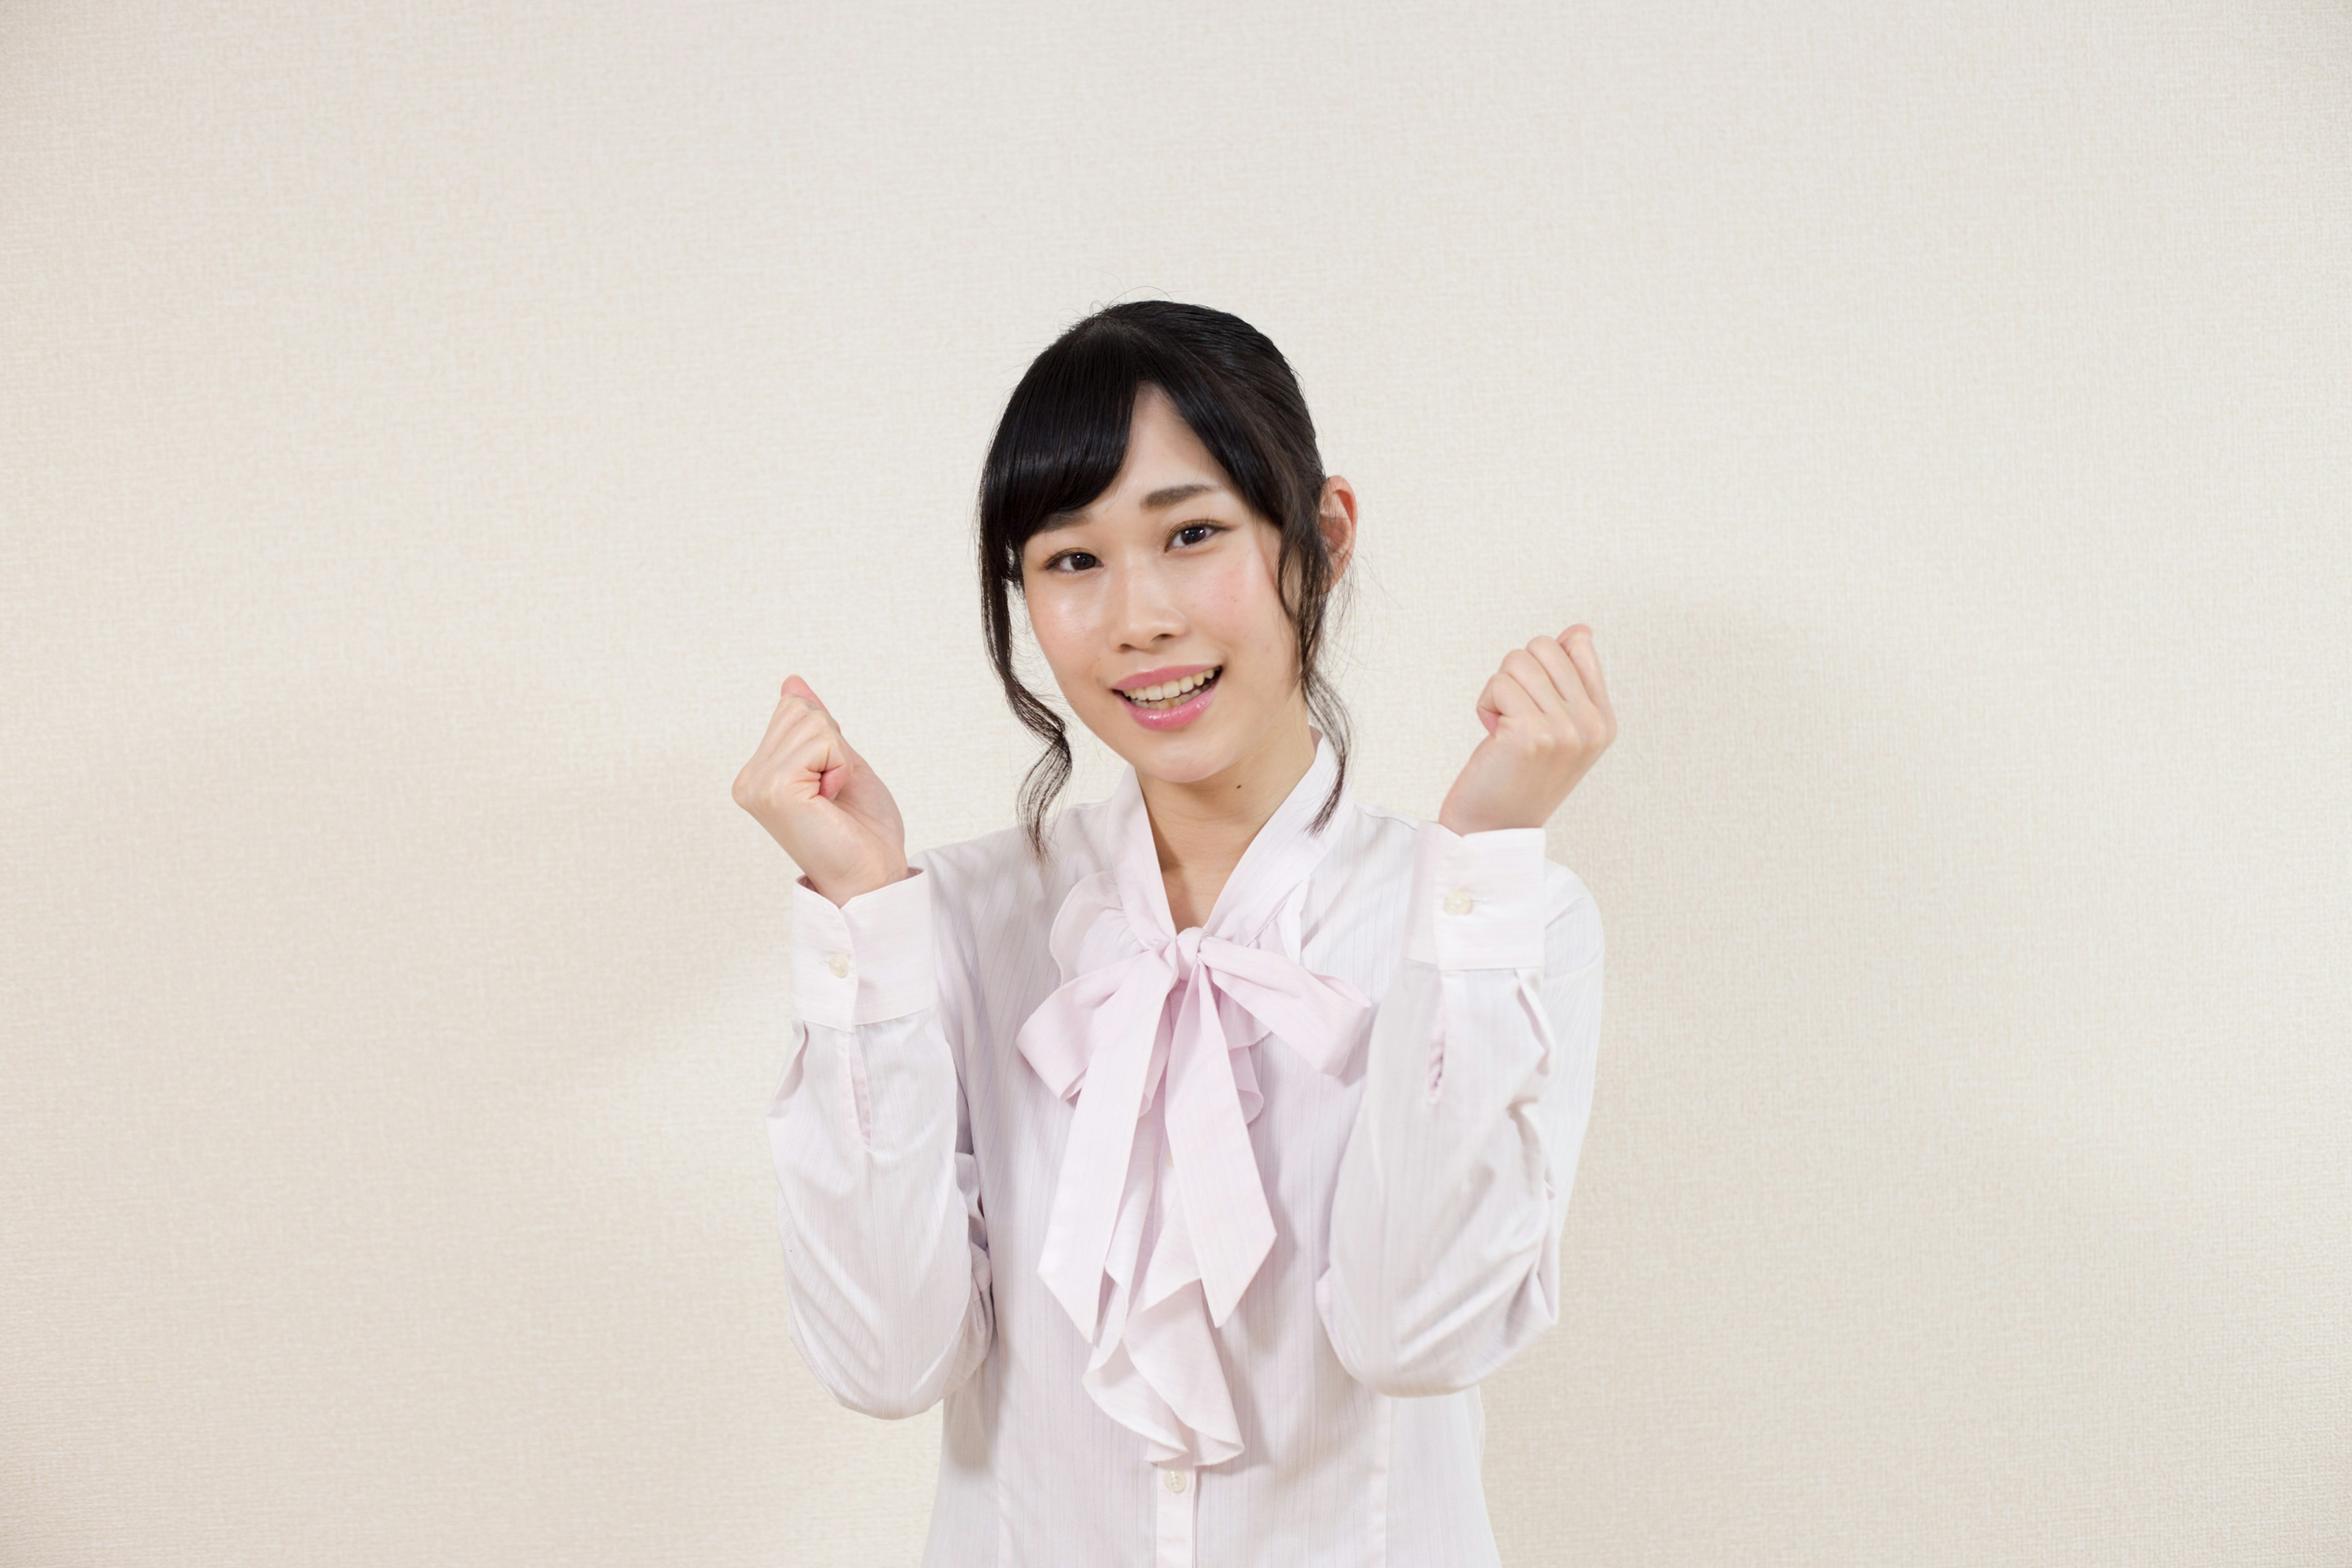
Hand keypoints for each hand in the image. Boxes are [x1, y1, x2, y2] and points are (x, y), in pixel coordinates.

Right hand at [731, 676, 908, 904]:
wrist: (873, 875)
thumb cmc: (861, 829)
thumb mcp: (840, 762)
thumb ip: (814, 727)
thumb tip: (792, 683)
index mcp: (758, 773)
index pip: (792, 709)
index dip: (829, 738)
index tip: (831, 783)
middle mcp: (749, 779)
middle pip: (799, 710)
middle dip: (832, 743)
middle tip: (834, 790)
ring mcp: (758, 785)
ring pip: (811, 722)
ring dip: (837, 757)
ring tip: (832, 797)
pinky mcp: (775, 789)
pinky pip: (820, 741)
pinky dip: (838, 765)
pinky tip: (830, 800)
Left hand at [1438, 624, 1616, 834]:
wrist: (1493, 828)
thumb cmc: (1517, 775)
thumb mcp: (1557, 728)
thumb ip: (1569, 680)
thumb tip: (1579, 631)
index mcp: (1603, 721)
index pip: (1579, 646)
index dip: (1542, 665)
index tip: (1535, 702)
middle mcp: (1590, 726)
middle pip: (1543, 647)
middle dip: (1517, 675)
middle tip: (1515, 716)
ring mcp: (1564, 730)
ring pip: (1517, 662)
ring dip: (1499, 692)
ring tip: (1504, 728)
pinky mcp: (1531, 734)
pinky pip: (1498, 684)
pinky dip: (1486, 706)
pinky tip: (1493, 738)